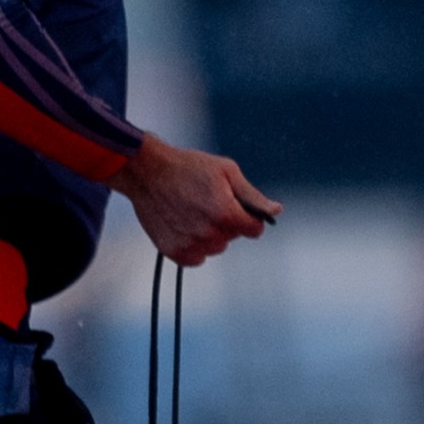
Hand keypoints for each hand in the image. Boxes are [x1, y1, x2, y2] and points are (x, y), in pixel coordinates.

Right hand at [121, 137, 277, 269]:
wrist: (146, 171)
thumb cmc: (189, 166)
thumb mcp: (226, 171)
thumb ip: (252, 196)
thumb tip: (276, 211)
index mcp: (226, 214)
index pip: (254, 230)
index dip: (248, 216)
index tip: (235, 205)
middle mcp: (210, 234)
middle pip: (233, 237)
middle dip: (227, 222)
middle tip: (206, 201)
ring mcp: (191, 245)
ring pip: (215, 247)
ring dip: (210, 234)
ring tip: (192, 210)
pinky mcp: (175, 253)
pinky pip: (197, 257)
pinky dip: (194, 245)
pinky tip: (183, 224)